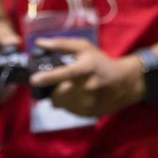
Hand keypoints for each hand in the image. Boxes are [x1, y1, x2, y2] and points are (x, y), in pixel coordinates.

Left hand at [29, 36, 144, 116]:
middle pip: (57, 94)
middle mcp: (87, 87)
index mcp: (86, 68)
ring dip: (59, 96)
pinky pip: (67, 110)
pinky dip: (68, 103)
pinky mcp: (87, 114)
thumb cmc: (100, 63)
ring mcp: (88, 103)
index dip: (48, 77)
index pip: (65, 73)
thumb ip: (61, 44)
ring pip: (60, 104)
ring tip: (70, 88)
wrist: (123, 84)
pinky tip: (78, 96)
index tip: (34, 80)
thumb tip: (39, 43)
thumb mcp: (84, 48)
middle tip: (58, 82)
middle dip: (53, 88)